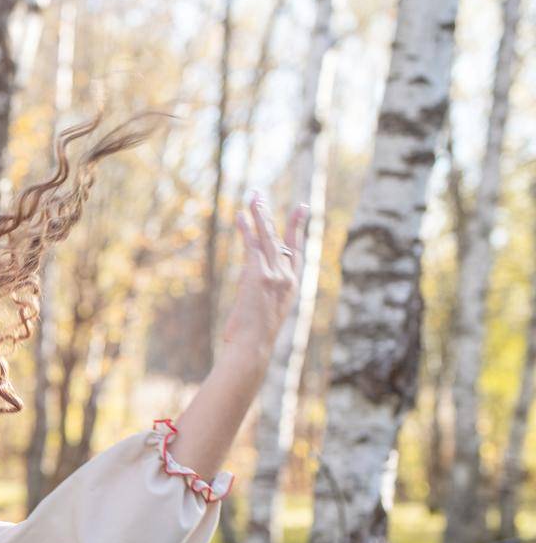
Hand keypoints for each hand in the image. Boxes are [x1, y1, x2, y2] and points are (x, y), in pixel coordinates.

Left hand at [222, 190, 308, 365]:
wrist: (252, 348)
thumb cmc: (254, 339)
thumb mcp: (264, 315)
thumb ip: (263, 297)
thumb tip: (253, 294)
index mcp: (291, 285)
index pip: (295, 250)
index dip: (297, 228)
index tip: (301, 208)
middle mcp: (286, 277)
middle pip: (280, 238)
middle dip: (270, 214)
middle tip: (262, 194)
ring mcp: (273, 275)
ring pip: (267, 237)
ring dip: (259, 215)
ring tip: (253, 196)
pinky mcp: (258, 276)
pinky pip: (252, 246)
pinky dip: (246, 230)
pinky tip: (240, 216)